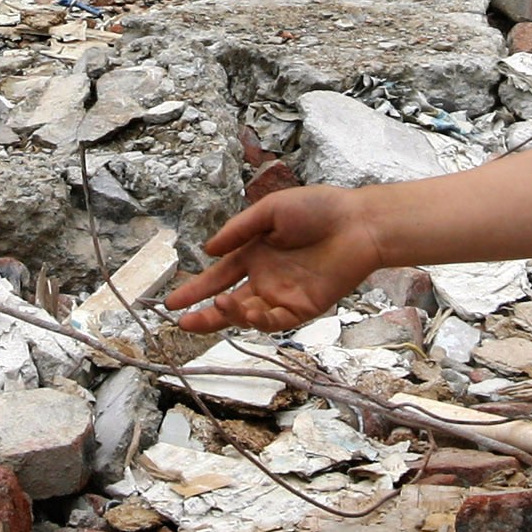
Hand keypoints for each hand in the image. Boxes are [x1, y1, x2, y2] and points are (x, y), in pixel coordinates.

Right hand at [169, 184, 383, 332]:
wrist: (358, 223)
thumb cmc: (318, 208)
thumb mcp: (270, 211)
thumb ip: (238, 231)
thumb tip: (208, 250)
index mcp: (255, 253)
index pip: (219, 276)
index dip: (196, 289)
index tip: (172, 301)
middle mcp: (266, 277)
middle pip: (228, 303)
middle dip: (205, 314)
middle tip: (181, 323)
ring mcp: (284, 294)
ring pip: (248, 315)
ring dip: (231, 315)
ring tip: (221, 304)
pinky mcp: (304, 307)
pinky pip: (276, 321)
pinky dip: (260, 320)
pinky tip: (250, 310)